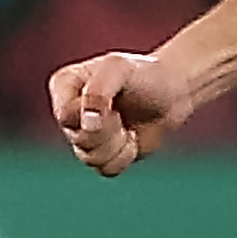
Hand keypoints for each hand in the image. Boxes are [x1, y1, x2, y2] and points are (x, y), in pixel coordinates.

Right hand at [50, 46, 189, 175]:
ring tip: (127, 126)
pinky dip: (125, 156)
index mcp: (64, 85)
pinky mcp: (100, 153)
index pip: (66, 116)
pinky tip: (131, 138)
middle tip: (122, 114)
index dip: (93, 117)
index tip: (113, 104)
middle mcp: (69, 111)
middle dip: (110, 131)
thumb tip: (87, 124)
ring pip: (91, 159)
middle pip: (80, 140)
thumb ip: (98, 91)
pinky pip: (105, 169)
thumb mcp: (120, 68)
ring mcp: (83, 134)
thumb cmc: (144, 74)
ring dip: (119, 144)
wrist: (171, 93)